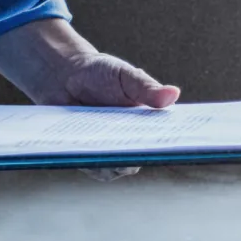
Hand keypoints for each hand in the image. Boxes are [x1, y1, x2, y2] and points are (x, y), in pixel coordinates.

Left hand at [42, 50, 180, 181]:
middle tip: (140, 147)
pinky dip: (91, 161)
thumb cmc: (101, 73)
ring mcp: (109, 151)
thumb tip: (173, 94)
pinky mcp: (86, 156)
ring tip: (112, 151)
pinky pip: (92, 166)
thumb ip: (147, 88)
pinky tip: (88, 152)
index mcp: (149, 123)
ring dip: (115, 162)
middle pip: (144, 156)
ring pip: (118, 167)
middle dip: (144, 154)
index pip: (167, 138)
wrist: (64, 76)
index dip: (174, 142)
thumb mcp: (126, 76)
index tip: (176, 141)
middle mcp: (132, 142)